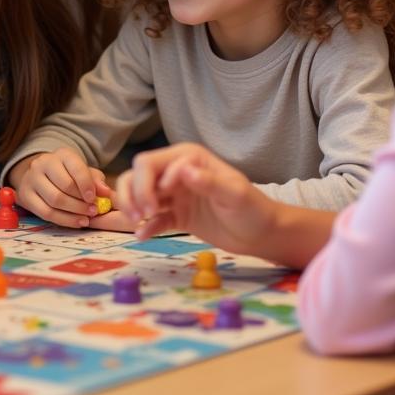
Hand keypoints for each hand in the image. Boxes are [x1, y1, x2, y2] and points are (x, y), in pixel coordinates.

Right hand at [8, 148, 112, 227]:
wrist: (42, 176)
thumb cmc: (69, 174)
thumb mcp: (84, 172)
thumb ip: (96, 181)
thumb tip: (106, 193)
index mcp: (62, 154)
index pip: (75, 168)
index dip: (86, 185)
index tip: (95, 199)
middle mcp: (43, 163)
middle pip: (65, 186)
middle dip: (81, 202)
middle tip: (93, 211)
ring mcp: (31, 179)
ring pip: (54, 200)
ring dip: (73, 213)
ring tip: (86, 218)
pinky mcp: (25, 196)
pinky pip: (45, 213)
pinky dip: (63, 220)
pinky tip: (76, 222)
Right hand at [116, 143, 276, 253]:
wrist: (262, 235)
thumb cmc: (253, 209)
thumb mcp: (234, 194)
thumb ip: (208, 182)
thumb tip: (183, 170)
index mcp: (188, 158)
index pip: (151, 164)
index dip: (146, 184)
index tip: (155, 206)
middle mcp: (176, 172)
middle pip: (138, 175)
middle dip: (133, 193)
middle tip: (139, 215)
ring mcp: (175, 195)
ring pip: (139, 193)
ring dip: (132, 206)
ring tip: (137, 223)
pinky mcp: (176, 215)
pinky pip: (153, 218)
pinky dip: (145, 227)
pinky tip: (142, 236)